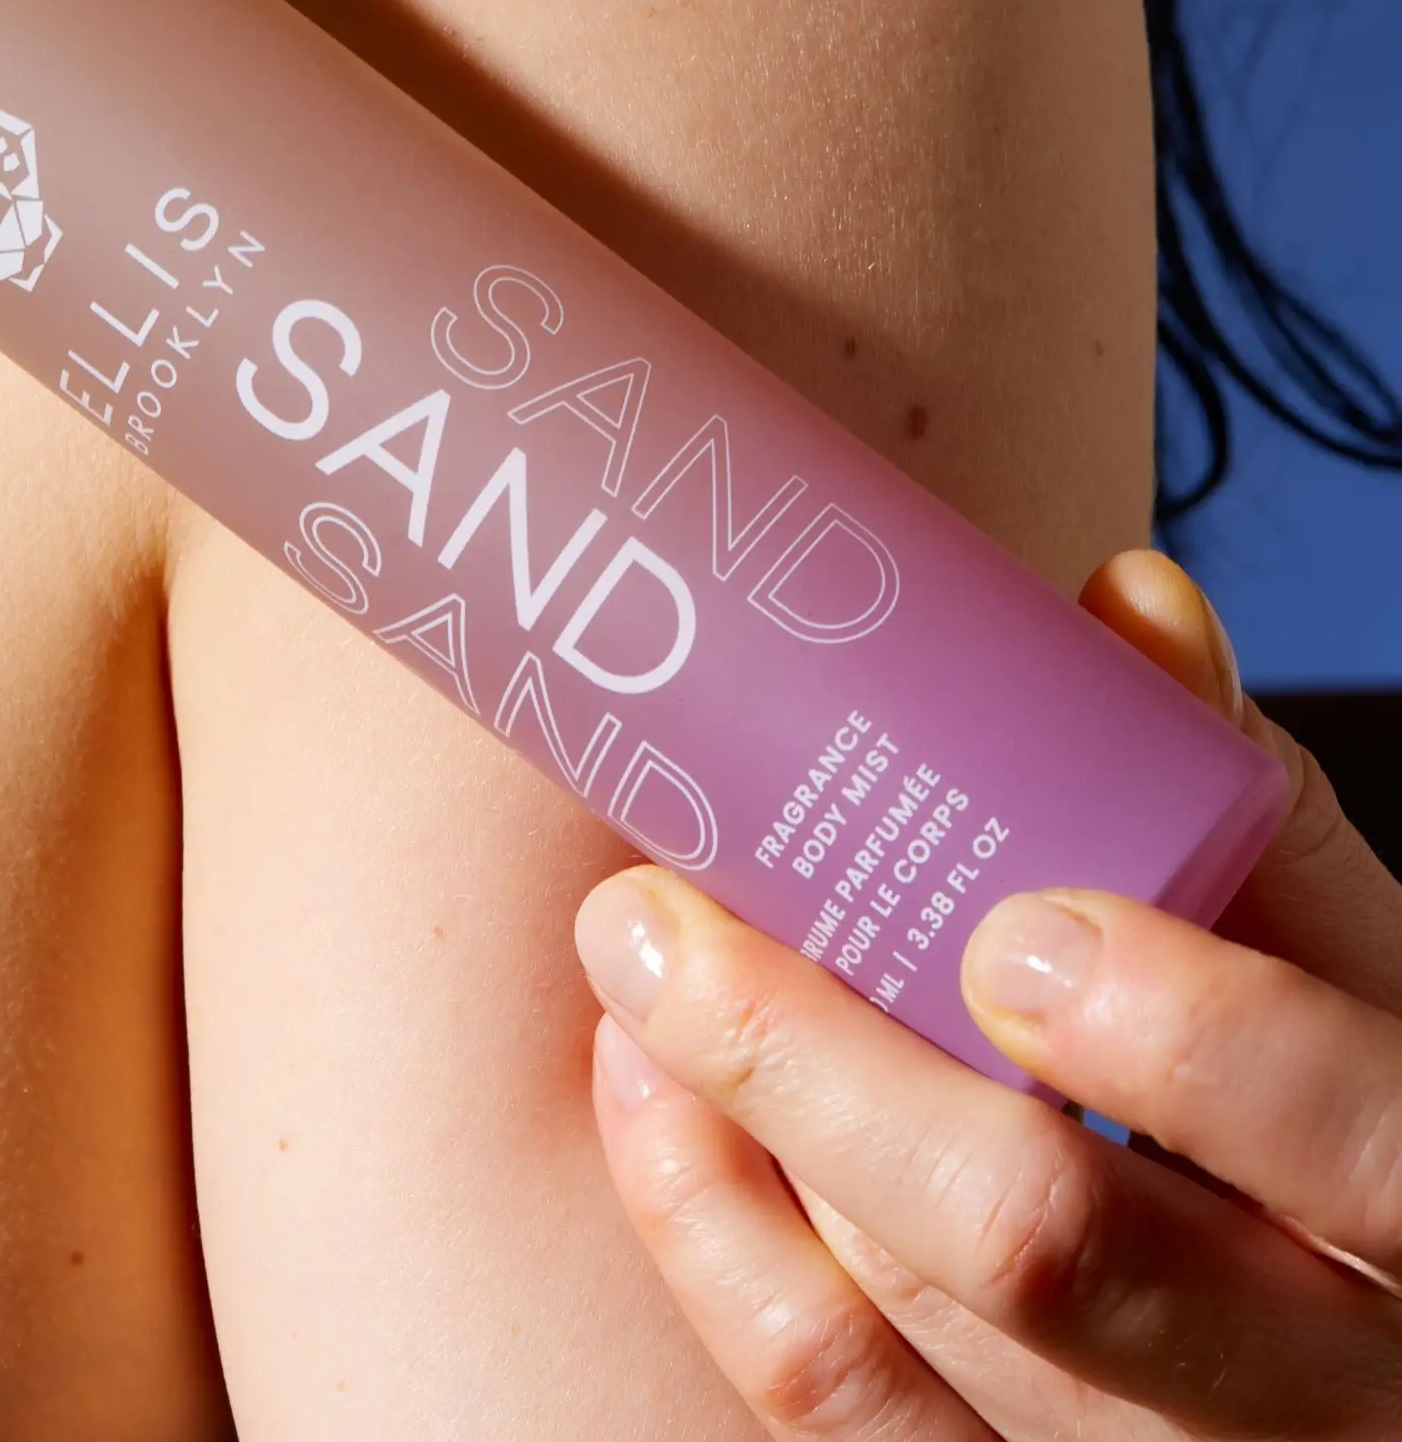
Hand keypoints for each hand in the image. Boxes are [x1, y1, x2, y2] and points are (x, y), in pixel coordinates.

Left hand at [575, 550, 1401, 1437]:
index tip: (1004, 919)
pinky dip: (716, 1248)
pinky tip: (655, 1110)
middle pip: (1052, 1256)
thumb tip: (1125, 603)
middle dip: (824, 1072)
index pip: (1351, 1143)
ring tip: (636, 974)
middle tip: (664, 916)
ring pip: (904, 1336)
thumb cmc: (1358, 1125)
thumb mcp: (1372, 982)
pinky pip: (838, 1409)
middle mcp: (1312, 1392)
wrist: (1369, 1338)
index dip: (1182, 1041)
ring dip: (730, 1138)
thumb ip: (1253, 814)